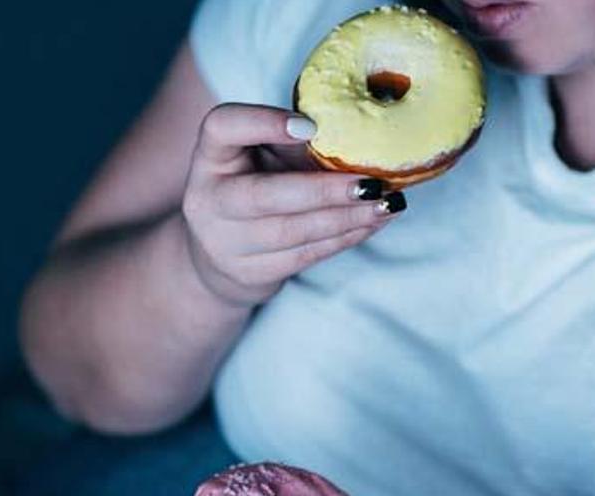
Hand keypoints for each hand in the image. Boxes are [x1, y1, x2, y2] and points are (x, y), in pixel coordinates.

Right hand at [182, 103, 405, 307]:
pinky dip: (345, 238)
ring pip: (291, 232)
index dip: (263, 122)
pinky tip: (373, 223)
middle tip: (373, 183)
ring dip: (346, 219)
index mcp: (210, 156)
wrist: (218, 251)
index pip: (222, 127)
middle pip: (264, 196)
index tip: (312, 126)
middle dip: (324, 191)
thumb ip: (298, 140)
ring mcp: (224, 242)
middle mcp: (207, 199)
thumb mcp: (264, 153)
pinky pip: (304, 256)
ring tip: (387, 203)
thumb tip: (366, 132)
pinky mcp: (249, 272)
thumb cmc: (255, 184)